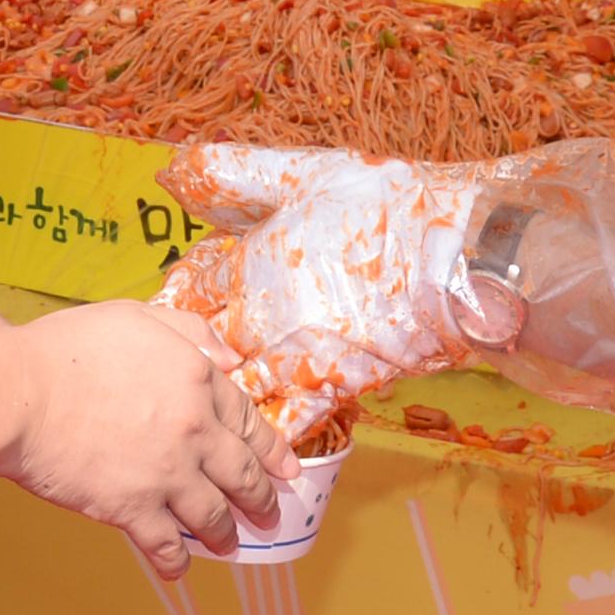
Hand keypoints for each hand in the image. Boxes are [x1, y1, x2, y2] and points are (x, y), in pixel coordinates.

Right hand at [0, 300, 296, 576]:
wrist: (20, 397)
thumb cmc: (66, 351)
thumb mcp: (136, 317)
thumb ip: (189, 332)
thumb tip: (230, 355)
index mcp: (197, 380)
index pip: (247, 420)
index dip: (270, 448)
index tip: (285, 468)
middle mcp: (193, 430)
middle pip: (241, 473)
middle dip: (260, 499)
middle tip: (269, 515)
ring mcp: (166, 474)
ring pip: (212, 515)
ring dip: (225, 534)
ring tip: (229, 545)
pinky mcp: (132, 509)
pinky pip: (166, 544)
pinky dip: (175, 561)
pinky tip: (177, 569)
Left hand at [155, 146, 487, 442]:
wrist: (459, 254)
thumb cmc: (386, 204)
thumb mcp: (306, 174)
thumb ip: (238, 175)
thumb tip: (174, 170)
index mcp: (253, 265)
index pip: (193, 291)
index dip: (173, 302)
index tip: (156, 314)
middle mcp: (268, 318)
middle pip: (206, 349)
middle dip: (182, 361)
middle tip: (158, 374)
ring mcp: (301, 357)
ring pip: (239, 390)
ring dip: (215, 400)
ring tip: (191, 410)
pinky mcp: (339, 384)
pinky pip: (291, 418)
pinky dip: (267, 433)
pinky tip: (249, 444)